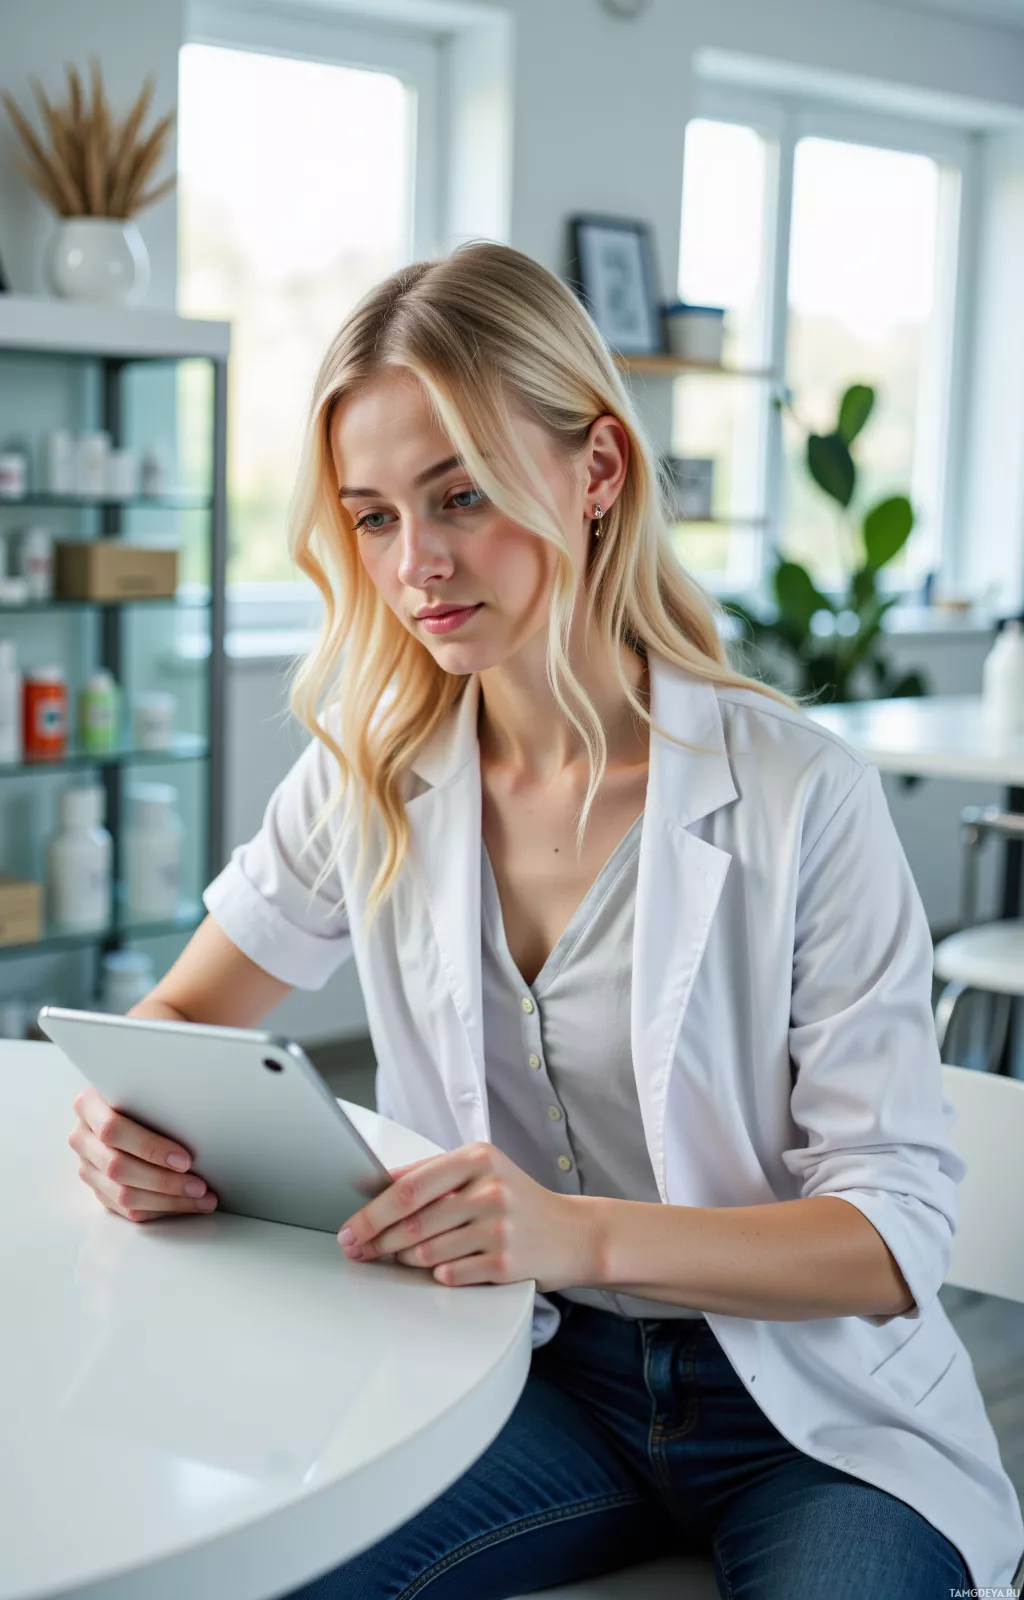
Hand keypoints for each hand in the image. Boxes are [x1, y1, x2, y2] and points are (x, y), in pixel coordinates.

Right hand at [69, 1087, 218, 1222]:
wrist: (126, 1102)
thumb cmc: (144, 1091)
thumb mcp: (145, 1085)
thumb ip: (157, 1098)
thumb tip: (200, 1116)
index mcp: (88, 1105)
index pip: (113, 1130)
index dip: (150, 1148)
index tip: (186, 1159)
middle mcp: (82, 1137)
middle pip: (118, 1168)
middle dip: (164, 1181)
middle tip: (199, 1185)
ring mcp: (87, 1165)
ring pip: (123, 1195)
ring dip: (167, 1201)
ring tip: (202, 1199)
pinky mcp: (98, 1188)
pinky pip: (127, 1210)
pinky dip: (160, 1210)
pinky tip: (186, 1205)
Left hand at [337, 1141, 600, 1291]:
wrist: (573, 1234)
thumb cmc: (518, 1201)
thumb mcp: (483, 1171)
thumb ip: (432, 1174)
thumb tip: (377, 1184)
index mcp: (478, 1158)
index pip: (409, 1187)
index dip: (372, 1211)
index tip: (350, 1228)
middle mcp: (489, 1189)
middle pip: (412, 1223)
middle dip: (376, 1241)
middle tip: (358, 1250)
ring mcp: (499, 1227)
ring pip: (426, 1252)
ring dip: (406, 1259)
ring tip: (404, 1256)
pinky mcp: (505, 1263)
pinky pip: (450, 1274)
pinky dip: (438, 1273)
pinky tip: (445, 1265)